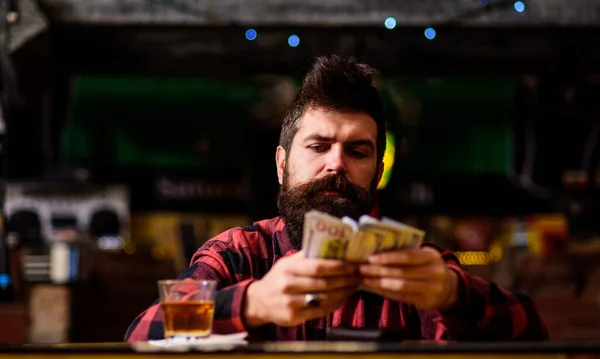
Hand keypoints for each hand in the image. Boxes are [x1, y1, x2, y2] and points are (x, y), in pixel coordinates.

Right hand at [244, 252, 359, 326]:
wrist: (259, 302)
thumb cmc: (278, 278)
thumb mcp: (287, 263)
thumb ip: (306, 257)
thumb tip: (332, 248)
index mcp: (287, 269)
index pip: (317, 267)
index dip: (338, 266)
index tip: (353, 265)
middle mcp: (288, 285)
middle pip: (323, 283)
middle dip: (345, 280)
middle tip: (359, 276)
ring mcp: (291, 303)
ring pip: (324, 298)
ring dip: (344, 293)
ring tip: (354, 286)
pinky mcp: (294, 317)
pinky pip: (320, 311)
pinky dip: (335, 304)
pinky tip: (343, 298)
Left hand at [358, 247, 457, 310]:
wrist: (449, 288)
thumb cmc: (428, 267)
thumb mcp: (423, 256)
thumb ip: (406, 253)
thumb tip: (376, 251)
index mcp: (431, 256)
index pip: (408, 256)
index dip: (388, 257)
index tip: (370, 258)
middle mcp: (434, 273)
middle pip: (402, 272)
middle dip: (379, 270)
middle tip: (362, 268)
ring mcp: (432, 289)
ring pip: (400, 287)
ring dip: (379, 283)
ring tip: (364, 279)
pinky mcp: (426, 302)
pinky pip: (401, 297)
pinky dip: (385, 292)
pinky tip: (374, 288)